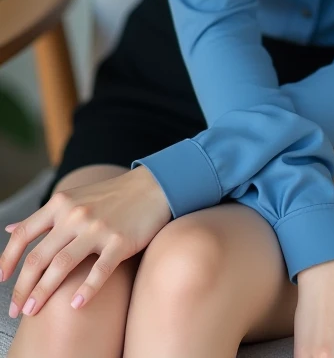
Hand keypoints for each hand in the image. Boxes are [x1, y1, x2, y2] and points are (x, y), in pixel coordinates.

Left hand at [0, 166, 171, 317]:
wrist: (152, 187)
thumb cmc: (109, 197)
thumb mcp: (73, 200)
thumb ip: (42, 218)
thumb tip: (9, 229)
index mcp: (61, 204)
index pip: (24, 234)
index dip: (7, 259)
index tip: (1, 280)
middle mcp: (75, 215)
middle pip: (38, 257)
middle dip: (23, 287)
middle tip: (15, 310)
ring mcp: (98, 228)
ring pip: (62, 265)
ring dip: (43, 292)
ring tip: (33, 311)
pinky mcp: (120, 241)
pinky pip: (99, 270)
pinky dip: (86, 290)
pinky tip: (75, 305)